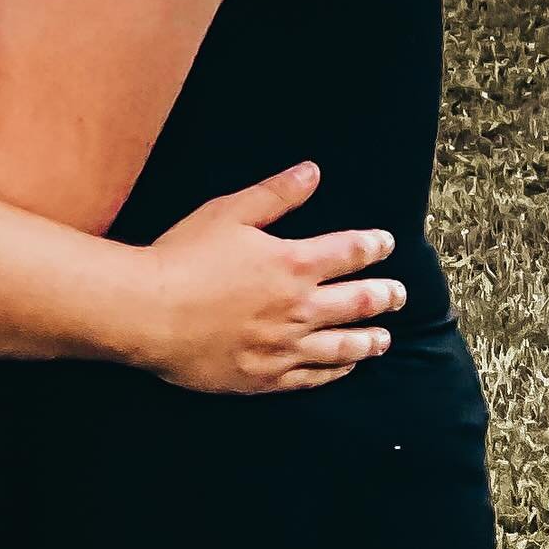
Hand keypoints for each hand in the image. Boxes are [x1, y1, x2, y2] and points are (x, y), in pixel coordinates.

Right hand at [134, 163, 405, 393]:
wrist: (149, 313)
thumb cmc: (184, 256)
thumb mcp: (229, 212)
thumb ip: (275, 194)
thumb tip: (312, 172)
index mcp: (293, 263)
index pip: (350, 252)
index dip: (373, 246)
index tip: (386, 244)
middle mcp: (299, 307)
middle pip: (358, 302)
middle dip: (384, 296)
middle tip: (399, 295)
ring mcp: (284, 346)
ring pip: (343, 346)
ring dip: (369, 339)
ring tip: (384, 338)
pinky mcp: (265, 376)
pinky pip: (313, 377)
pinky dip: (336, 371)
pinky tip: (345, 367)